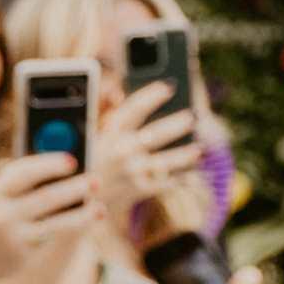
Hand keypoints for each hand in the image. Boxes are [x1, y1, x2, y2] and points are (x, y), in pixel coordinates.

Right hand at [0, 148, 97, 283]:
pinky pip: (49, 240)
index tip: (72, 160)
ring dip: (83, 215)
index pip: (24, 173)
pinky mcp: (23, 259)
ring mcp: (14, 240)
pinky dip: (64, 230)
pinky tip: (77, 224)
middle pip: (48, 198)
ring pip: (58, 225)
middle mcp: (1, 217)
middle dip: (76, 188)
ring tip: (99, 208)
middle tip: (95, 181)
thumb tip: (54, 171)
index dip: (50, 164)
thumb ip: (12, 186)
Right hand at [99, 89, 210, 223]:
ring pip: (165, 161)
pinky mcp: (139, 189)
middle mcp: (121, 150)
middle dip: (176, 125)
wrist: (86, 197)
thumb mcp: (97, 136)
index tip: (168, 87)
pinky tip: (190, 173)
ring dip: (184, 155)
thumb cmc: (96, 159)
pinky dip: (179, 178)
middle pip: (155, 134)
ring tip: (197, 149)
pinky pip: (165, 182)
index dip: (152, 96)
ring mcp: (131, 171)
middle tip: (192, 117)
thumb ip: (113, 116)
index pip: (133, 108)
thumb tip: (124, 95)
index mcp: (110, 132)